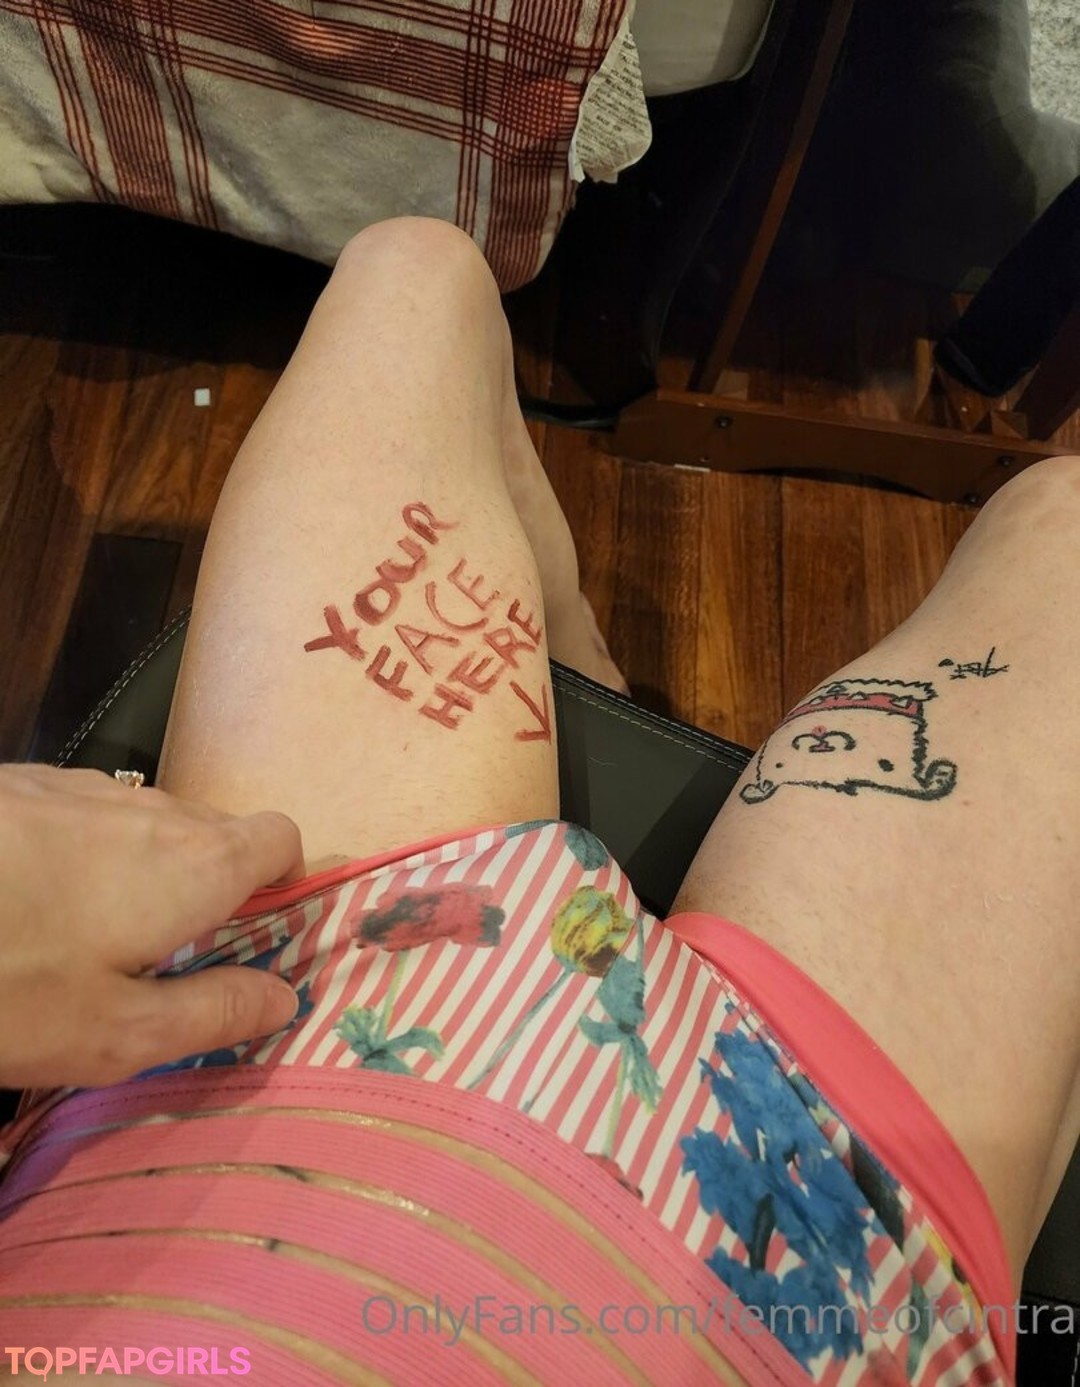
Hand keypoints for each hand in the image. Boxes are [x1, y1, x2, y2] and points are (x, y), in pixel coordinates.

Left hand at [0, 765, 304, 1088]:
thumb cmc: (5, 981)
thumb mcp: (112, 1034)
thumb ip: (211, 1012)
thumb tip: (285, 996)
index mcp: (194, 863)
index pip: (282, 837)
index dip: (284, 882)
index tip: (254, 935)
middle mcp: (151, 808)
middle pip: (214, 832)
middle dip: (207, 887)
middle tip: (158, 961)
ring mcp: (81, 786)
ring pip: (144, 822)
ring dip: (140, 869)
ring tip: (80, 937)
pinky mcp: (21, 783)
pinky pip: (82, 813)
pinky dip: (80, 851)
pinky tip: (23, 901)